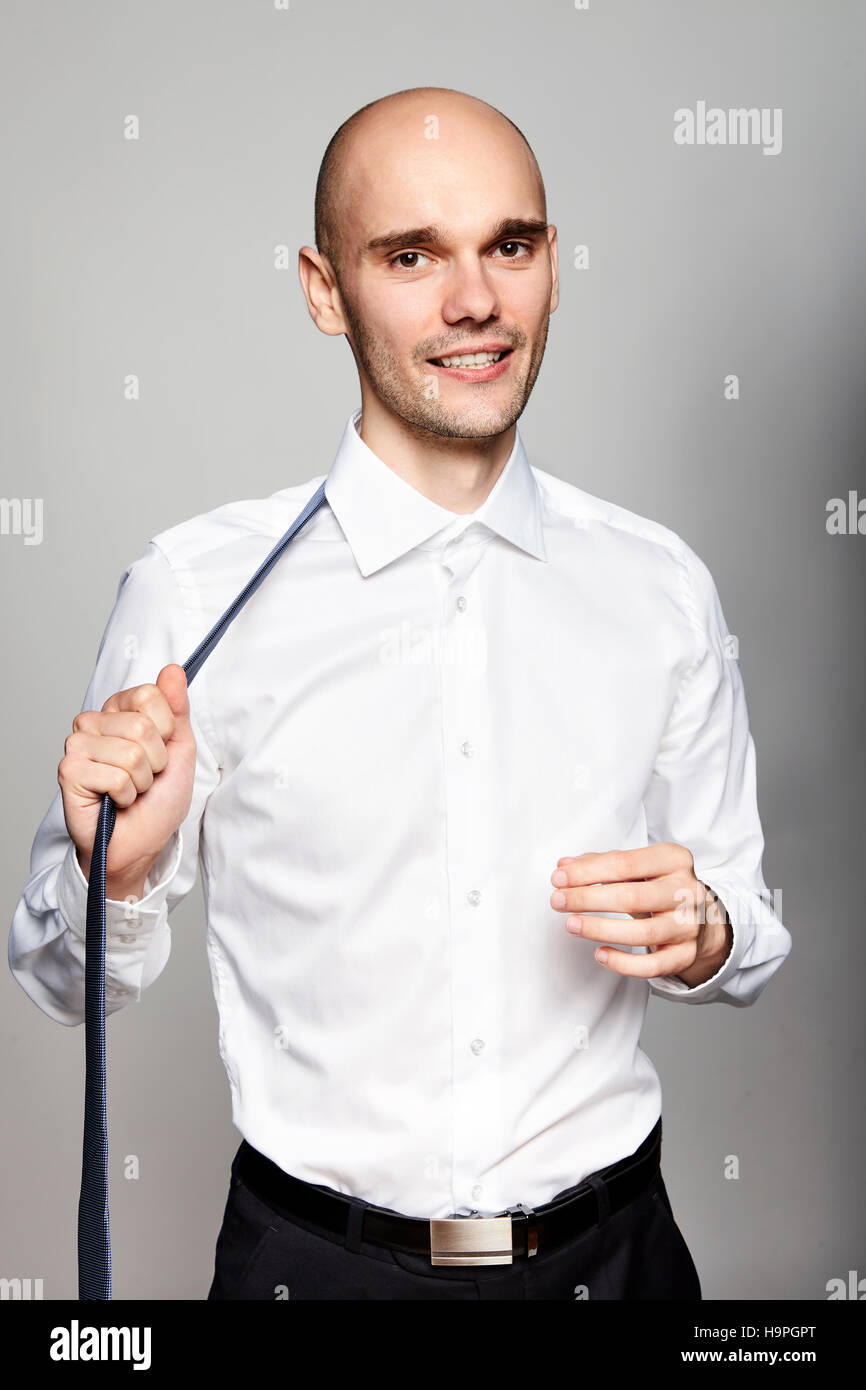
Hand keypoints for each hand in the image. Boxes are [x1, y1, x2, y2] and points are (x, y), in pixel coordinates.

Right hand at [58, 664, 195, 894]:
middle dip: (156, 761)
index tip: (160, 752)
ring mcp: (77, 745)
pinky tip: (115, 801)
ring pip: (130, 753)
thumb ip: (176, 708)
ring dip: (141, 781)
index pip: (150, 695)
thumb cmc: (157, 799)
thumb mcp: (180, 749)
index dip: (166, 731)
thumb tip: (173, 670)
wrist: (140, 843)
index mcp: (118, 710)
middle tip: (144, 777)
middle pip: (141, 726)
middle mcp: (93, 722)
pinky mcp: (69, 771)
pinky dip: (125, 795)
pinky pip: (115, 776)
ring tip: (131, 790)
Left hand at [549, 841, 732, 983]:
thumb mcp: (636, 868)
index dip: (588, 872)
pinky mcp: (685, 954)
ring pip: (643, 933)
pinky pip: (654, 966)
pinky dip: (624, 963)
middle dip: (588, 899)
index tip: (559, 878)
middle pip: (632, 896)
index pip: (625, 863)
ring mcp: (689, 925)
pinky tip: (600, 954)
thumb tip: (565, 865)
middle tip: (558, 901)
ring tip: (571, 924)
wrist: (697, 916)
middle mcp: (687, 891)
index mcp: (674, 859)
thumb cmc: (658, 886)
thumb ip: (601, 863)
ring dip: (601, 929)